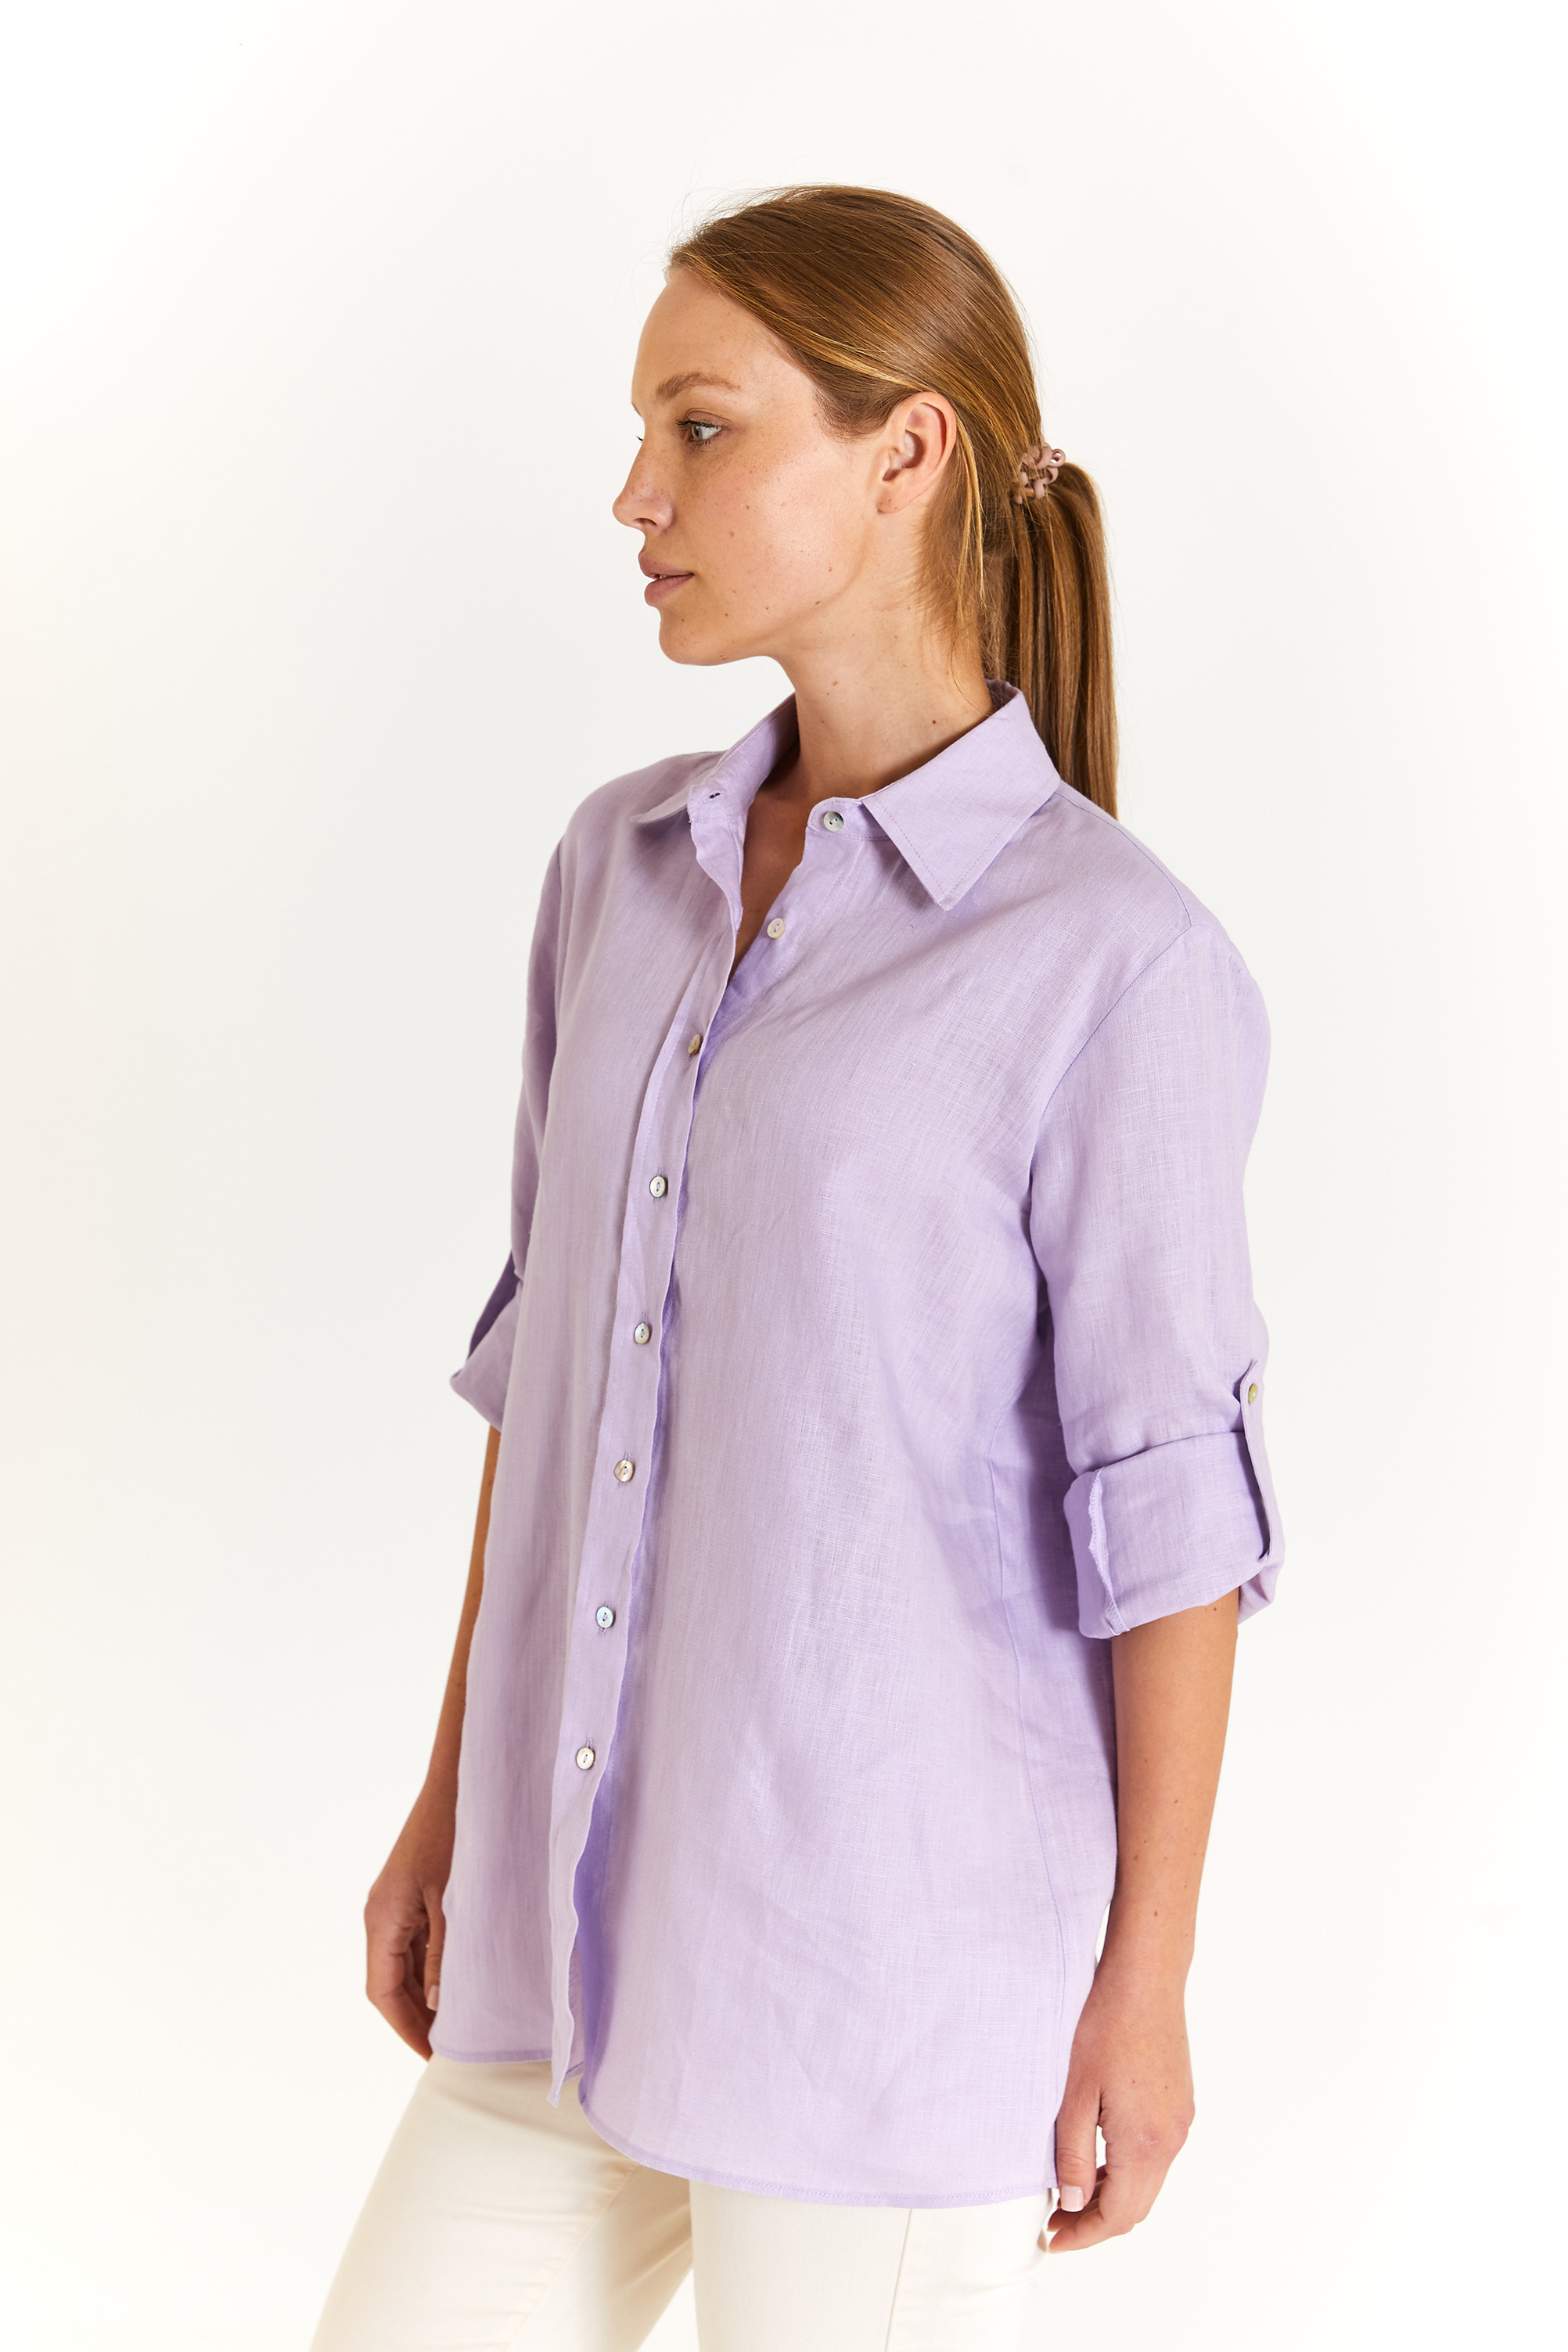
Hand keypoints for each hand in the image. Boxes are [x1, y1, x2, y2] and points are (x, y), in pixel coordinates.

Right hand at [364, 1787, 454, 2058]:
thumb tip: (436, 2003)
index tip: (431, 2057)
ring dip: (423, 1995)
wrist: (459, 1781)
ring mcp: (394, 1904)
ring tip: (455, 2025)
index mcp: (382, 1919)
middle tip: (447, 2050)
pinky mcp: (410, 1894)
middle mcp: (381, 1915)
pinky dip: (431, 1968)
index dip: (405, 2027)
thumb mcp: (454, 1900)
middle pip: (388, 1983)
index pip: (383, 1992)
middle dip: (414, 2018)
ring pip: (401, 1965)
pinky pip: (414, 1943)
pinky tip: (456, 1983)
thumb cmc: (456, 1833)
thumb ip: (444, 1952)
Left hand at [1046, 1962, 1194, 2251]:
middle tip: (1055, 2220)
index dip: (1083, 2235)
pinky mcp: (1180, 2102)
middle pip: (1136, 2206)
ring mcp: (1180, 2121)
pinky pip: (1154, 2155)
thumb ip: (1073, 2155)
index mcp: (1145, 2144)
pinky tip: (1098, 2156)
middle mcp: (1171, 2139)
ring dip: (1111, 2195)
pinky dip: (1126, 2169)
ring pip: (1147, 2182)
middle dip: (1095, 2221)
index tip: (1052, 2239)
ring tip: (1070, 2190)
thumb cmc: (1105, 2025)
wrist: (1145, 1977)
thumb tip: (1072, 2202)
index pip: (1117, 2216)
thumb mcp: (1074, 2093)